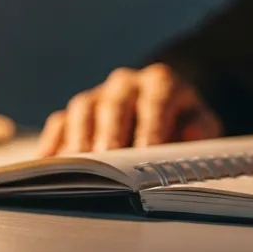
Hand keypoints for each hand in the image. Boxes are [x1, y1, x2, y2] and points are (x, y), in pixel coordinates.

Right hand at [36, 64, 222, 156]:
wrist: (163, 101)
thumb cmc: (183, 119)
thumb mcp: (203, 121)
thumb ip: (201, 128)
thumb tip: (189, 134)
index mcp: (160, 82)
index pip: (155, 102)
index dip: (150, 127)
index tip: (146, 154)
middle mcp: (125, 84)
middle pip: (114, 105)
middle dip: (110, 135)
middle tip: (107, 164)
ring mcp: (98, 95)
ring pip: (83, 110)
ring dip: (79, 139)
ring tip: (78, 169)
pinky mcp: (76, 111)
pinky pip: (60, 123)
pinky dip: (54, 144)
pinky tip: (49, 167)